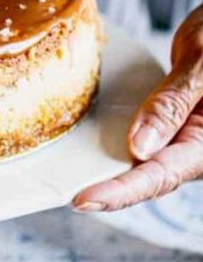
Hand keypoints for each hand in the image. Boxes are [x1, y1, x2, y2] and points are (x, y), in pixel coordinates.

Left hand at [74, 5, 202, 211]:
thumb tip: (139, 148)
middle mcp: (198, 147)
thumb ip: (173, 103)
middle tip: (72, 199)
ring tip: (74, 185)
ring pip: (146, 164)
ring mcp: (185, 137)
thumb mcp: (201, 62)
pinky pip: (143, 143)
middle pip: (152, 178)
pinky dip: (117, 149)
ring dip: (113, 176)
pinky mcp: (172, 124)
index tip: (84, 199)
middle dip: (112, 192)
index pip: (163, 175)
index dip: (122, 191)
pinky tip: (90, 152)